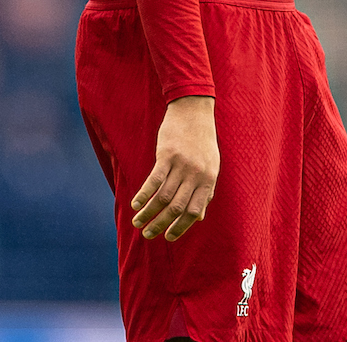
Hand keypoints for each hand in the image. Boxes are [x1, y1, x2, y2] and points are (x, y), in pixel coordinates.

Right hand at [130, 95, 218, 241]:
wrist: (194, 110)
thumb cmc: (202, 140)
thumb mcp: (211, 165)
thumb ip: (205, 191)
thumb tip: (198, 218)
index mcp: (208, 179)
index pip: (194, 211)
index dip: (181, 227)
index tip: (169, 237)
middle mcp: (196, 174)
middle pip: (177, 207)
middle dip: (161, 224)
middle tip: (148, 235)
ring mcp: (181, 164)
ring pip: (163, 196)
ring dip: (148, 213)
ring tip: (138, 223)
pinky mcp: (167, 154)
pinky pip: (154, 180)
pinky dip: (144, 195)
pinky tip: (135, 205)